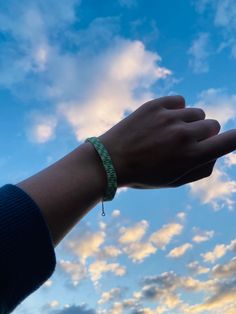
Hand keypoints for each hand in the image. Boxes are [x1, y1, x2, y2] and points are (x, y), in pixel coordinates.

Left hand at [99, 95, 234, 188]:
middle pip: (213, 125)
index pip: (230, 141)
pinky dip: (175, 110)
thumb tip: (216, 152)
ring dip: (188, 122)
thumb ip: (202, 168)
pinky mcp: (155, 104)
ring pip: (196, 112)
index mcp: (191, 157)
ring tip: (169, 133)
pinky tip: (162, 120)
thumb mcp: (175, 181)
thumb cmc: (144, 175)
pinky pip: (180, 101)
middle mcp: (184, 135)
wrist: (110, 160)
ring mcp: (169, 117)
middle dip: (203, 135)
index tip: (235, 136)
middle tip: (184, 143)